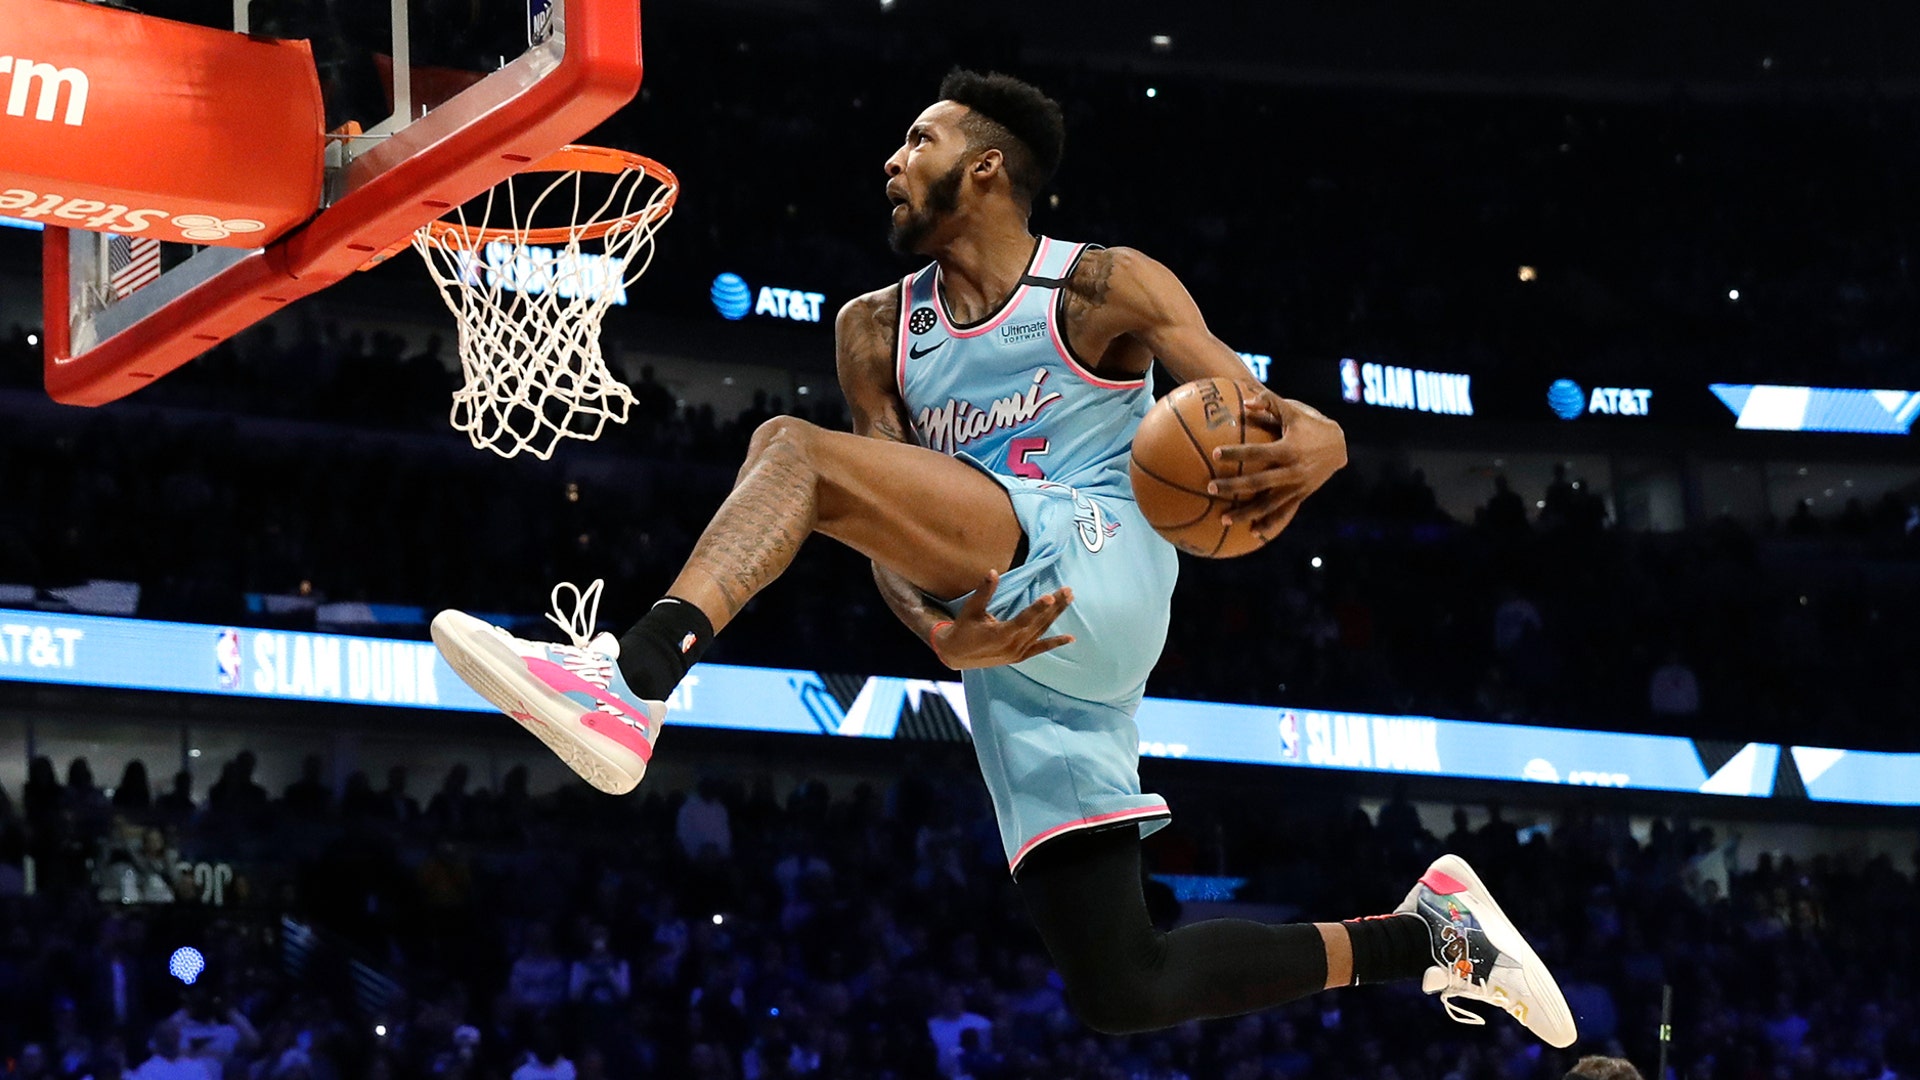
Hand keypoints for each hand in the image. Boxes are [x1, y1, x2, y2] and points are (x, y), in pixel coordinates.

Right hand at [930, 570, 1074, 669]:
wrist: (956, 654)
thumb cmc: (963, 628)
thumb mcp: (971, 609)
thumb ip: (984, 591)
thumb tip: (992, 571)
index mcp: (1000, 634)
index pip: (1023, 620)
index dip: (1037, 608)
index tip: (1050, 596)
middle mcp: (1012, 646)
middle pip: (1038, 624)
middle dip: (1054, 606)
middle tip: (1068, 590)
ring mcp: (1018, 652)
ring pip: (1042, 632)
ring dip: (1056, 615)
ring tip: (1069, 599)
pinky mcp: (1019, 656)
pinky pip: (1040, 649)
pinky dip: (1055, 643)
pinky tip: (1070, 638)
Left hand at [1205, 387, 1347, 540]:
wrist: (1339, 445)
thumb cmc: (1310, 424)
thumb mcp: (1292, 410)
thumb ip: (1269, 403)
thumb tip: (1245, 402)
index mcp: (1288, 449)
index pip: (1257, 452)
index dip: (1237, 453)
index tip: (1216, 454)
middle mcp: (1292, 471)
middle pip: (1257, 482)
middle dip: (1234, 487)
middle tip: (1211, 488)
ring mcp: (1297, 486)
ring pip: (1268, 504)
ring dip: (1246, 513)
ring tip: (1223, 519)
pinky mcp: (1301, 496)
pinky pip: (1283, 512)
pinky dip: (1268, 523)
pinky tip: (1252, 533)